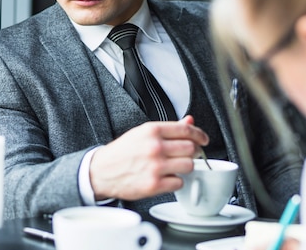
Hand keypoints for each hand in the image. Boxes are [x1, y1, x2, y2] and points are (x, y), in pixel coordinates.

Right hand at [89, 115, 208, 200]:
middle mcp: (154, 147)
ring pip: (188, 166)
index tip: (203, 139)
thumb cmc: (122, 152)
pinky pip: (179, 183)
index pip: (186, 130)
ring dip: (185, 167)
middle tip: (188, 155)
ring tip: (175, 166)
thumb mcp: (143, 133)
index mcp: (152, 130)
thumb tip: (189, 121)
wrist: (102, 171)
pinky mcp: (154, 185)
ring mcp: (155, 167)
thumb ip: (169, 128)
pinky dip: (176, 181)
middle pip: (191, 148)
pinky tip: (166, 177)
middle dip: (193, 152)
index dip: (199, 135)